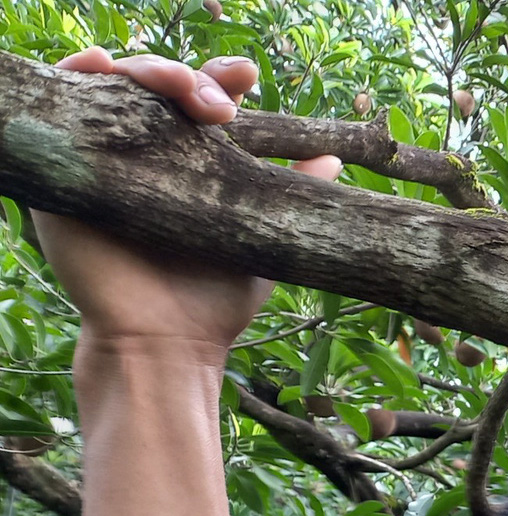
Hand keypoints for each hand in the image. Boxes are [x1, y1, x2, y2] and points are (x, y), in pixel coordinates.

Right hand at [31, 48, 342, 359]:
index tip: (248, 75)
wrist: (166, 344)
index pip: (202, 102)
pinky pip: (60, 109)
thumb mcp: (263, 238)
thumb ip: (294, 196)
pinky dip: (76, 76)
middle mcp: (147, 154)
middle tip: (220, 103)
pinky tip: (98, 65)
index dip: (221, 80)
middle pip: (160, 87)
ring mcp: (103, 159)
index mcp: (193, 163)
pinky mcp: (64, 174)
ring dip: (144, 70)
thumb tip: (333, 157)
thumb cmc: (215, 301)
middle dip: (190, 77)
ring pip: (114, 87)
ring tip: (175, 85)